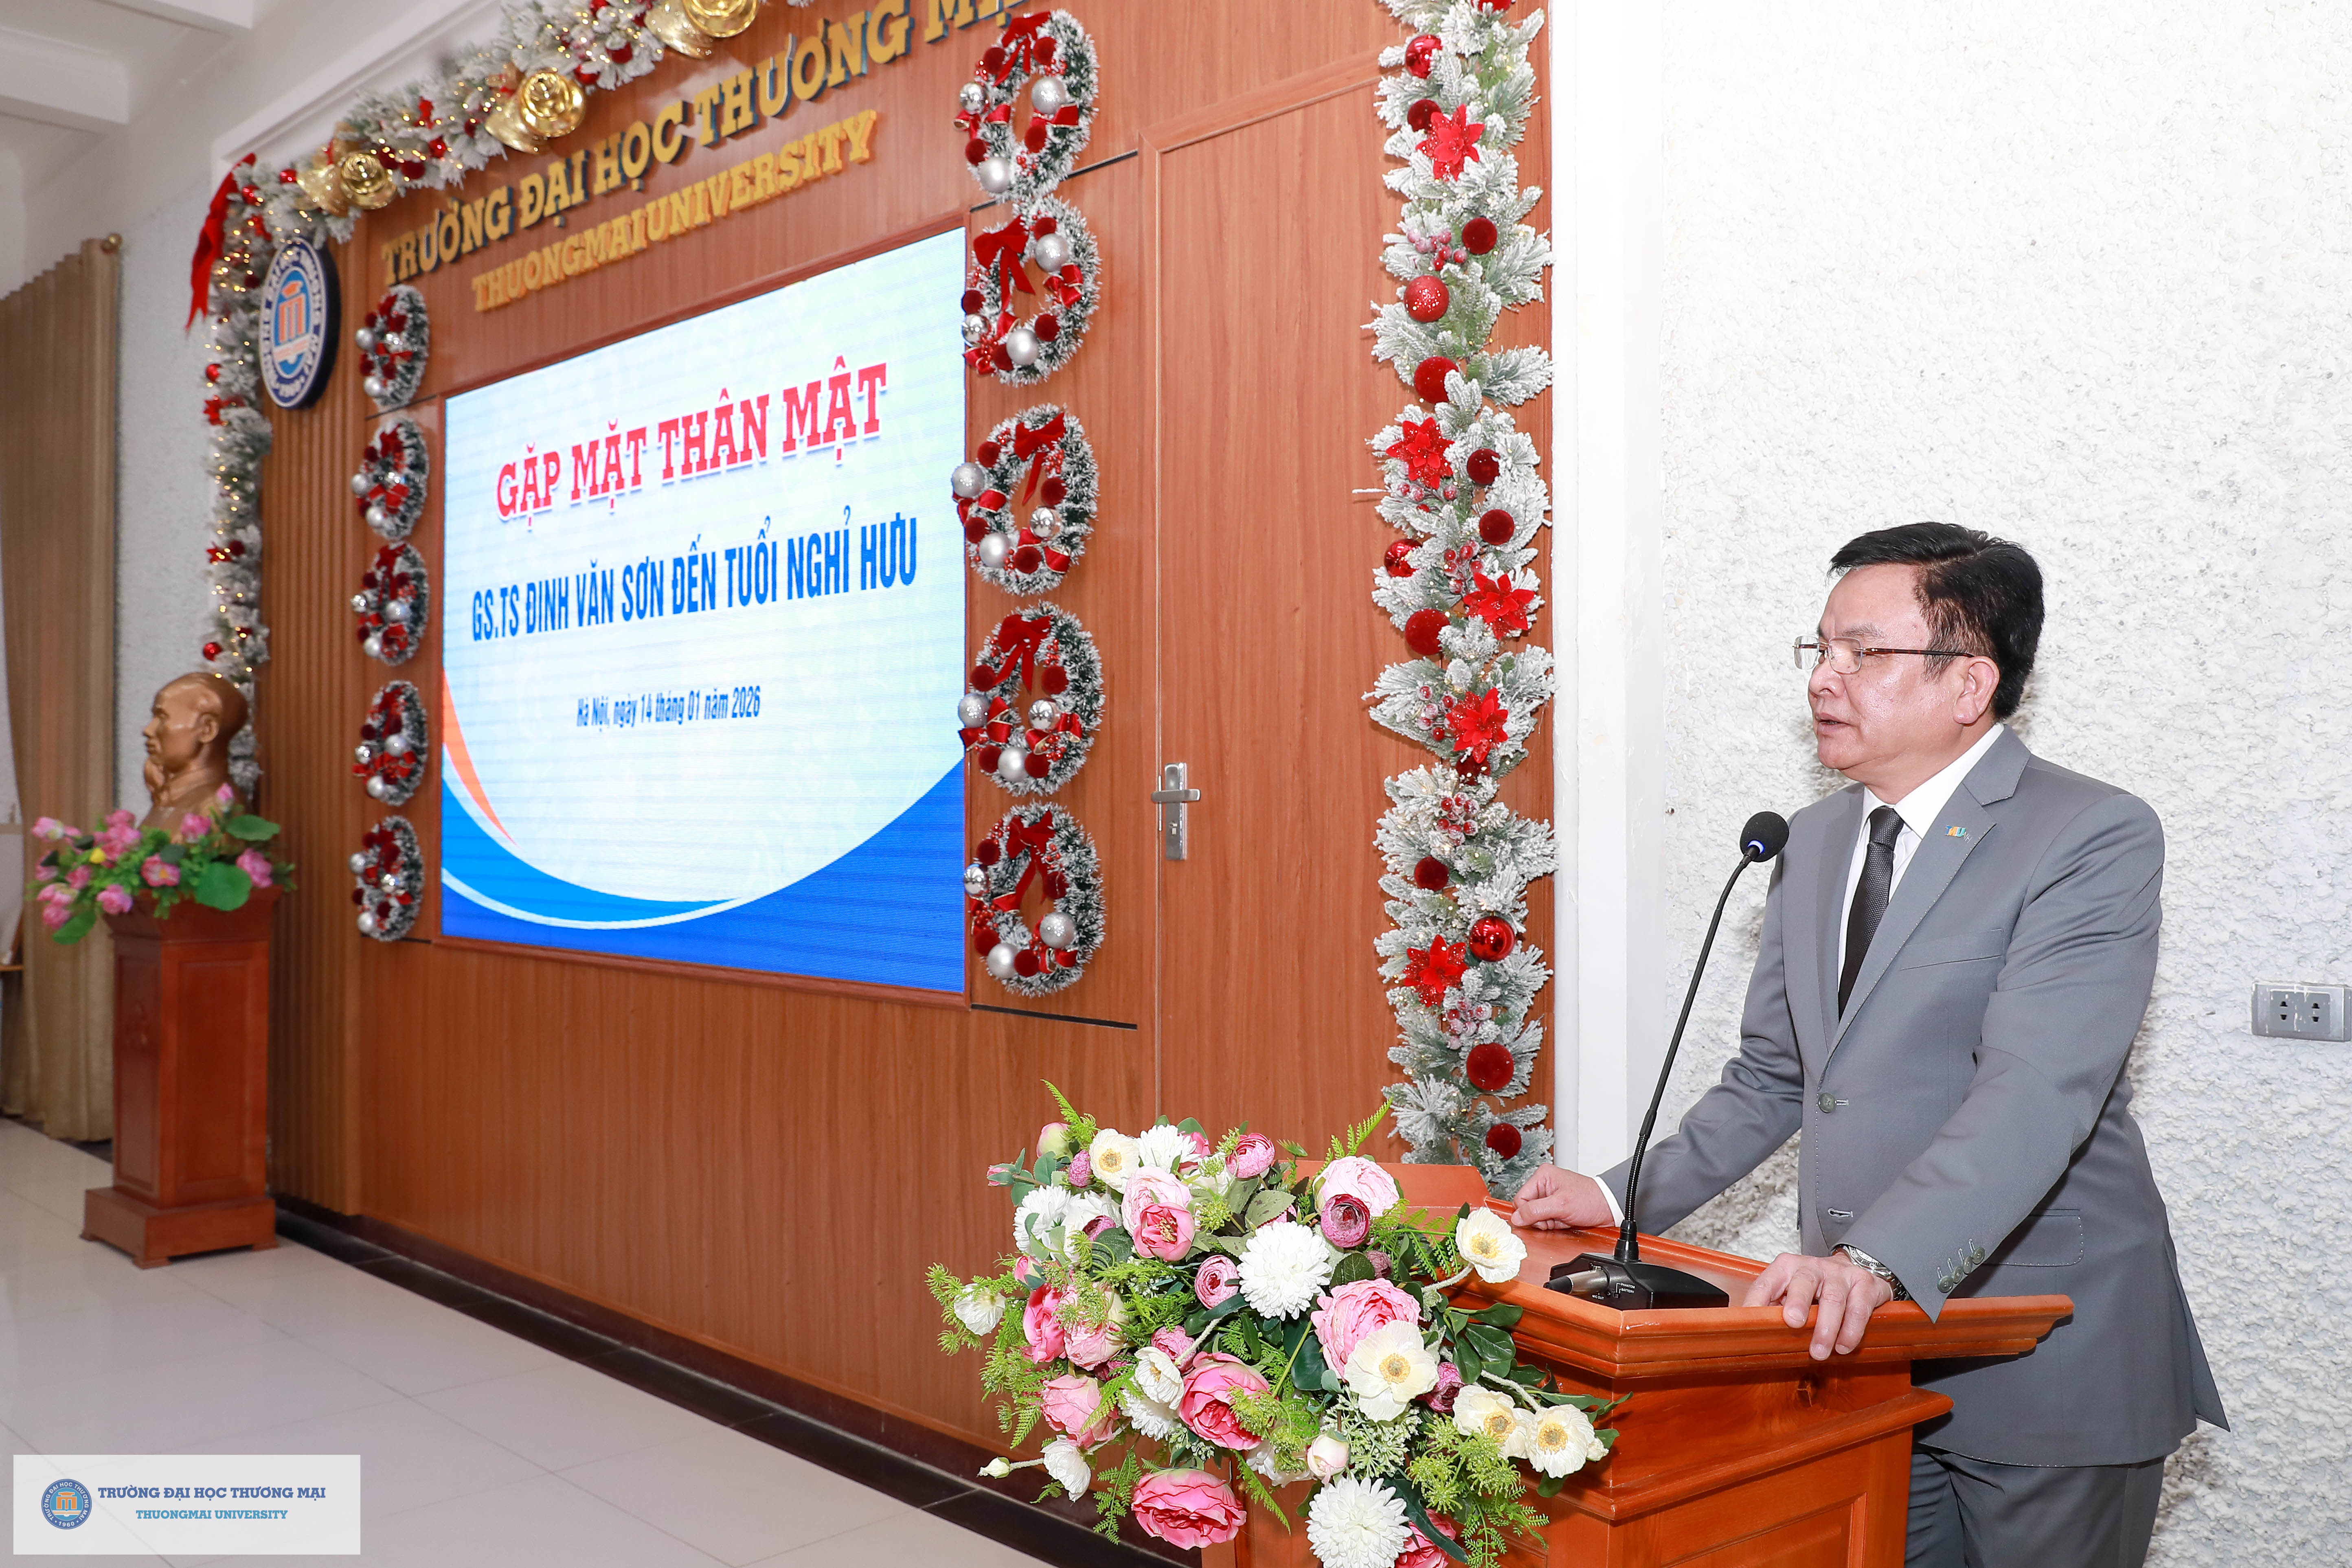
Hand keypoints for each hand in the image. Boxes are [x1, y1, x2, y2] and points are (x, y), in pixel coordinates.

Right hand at [1509, 1165, 1614, 1230]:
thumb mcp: (1560, 1205)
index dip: (1528, 1213)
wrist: (1608, 1208)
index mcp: (1542, 1176)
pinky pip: (1546, 1219)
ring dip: (1548, 1222)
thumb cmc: (1590, 1200)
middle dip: (1541, 1218)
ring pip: (1537, 1216)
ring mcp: (1550, 1196)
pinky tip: (1564, 1220)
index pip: (1520, 1198)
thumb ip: (1536, 1211)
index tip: (1541, 1219)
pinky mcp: (1555, 1206)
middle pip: (1528, 1208)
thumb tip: (1517, 1217)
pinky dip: (1554, 1223)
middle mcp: (1544, 1184)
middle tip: (1555, 1218)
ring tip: (1562, 1218)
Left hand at [1742, 1252, 1893, 1359]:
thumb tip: (1751, 1335)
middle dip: (1797, 1302)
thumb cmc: (1815, 1289)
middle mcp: (1813, 1266)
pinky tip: (1844, 1346)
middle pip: (1803, 1281)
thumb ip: (1773, 1309)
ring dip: (1827, 1328)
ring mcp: (1840, 1274)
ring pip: (1833, 1297)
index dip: (1757, 1301)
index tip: (1752, 1320)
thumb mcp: (1790, 1293)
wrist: (1853, 1270)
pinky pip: (1859, 1307)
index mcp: (1786, 1268)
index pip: (1766, 1283)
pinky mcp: (1866, 1284)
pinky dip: (1852, 1329)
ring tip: (1820, 1351)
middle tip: (1794, 1323)